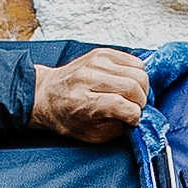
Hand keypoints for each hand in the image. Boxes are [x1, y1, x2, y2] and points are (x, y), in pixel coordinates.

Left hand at [31, 47, 148, 142]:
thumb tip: (138, 118)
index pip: (121, 105)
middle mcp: (88, 77)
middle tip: (134, 108)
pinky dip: (137, 74)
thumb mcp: (89, 135)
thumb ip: (116, 129)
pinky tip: (128, 83)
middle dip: (141, 102)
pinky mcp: (102, 53)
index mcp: (82, 101)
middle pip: (133, 86)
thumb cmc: (66, 117)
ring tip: (132, 97)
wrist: (46, 94)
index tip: (133, 120)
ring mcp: (96, 61)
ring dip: (141, 88)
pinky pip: (134, 61)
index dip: (134, 116)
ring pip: (139, 72)